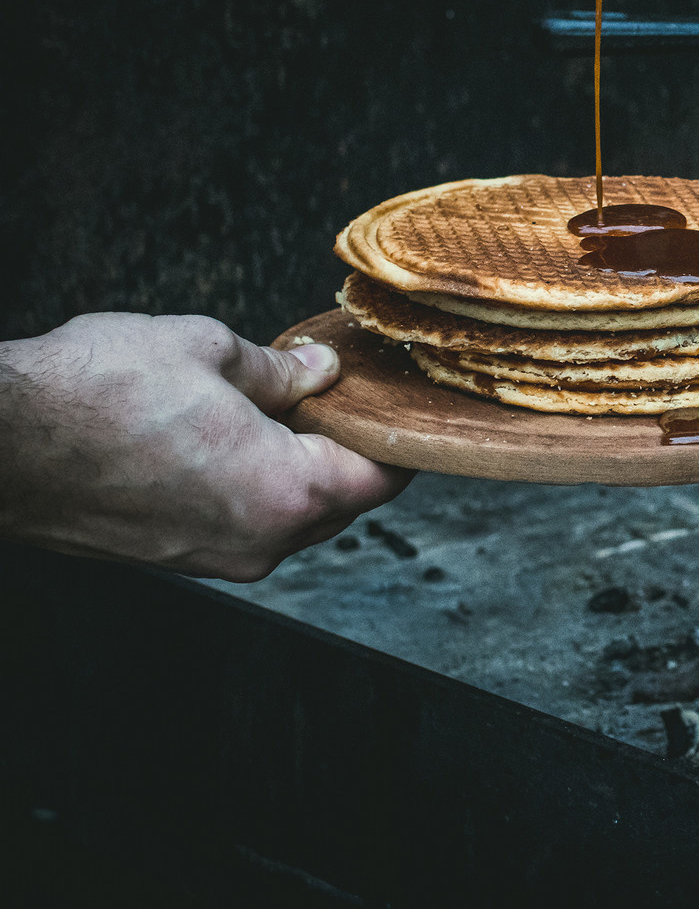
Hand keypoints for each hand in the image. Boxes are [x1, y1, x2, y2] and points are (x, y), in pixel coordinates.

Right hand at [0, 312, 411, 580]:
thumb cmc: (90, 396)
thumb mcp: (206, 351)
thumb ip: (279, 369)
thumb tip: (318, 371)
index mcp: (286, 494)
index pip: (382, 479)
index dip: (397, 437)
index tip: (394, 405)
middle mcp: (258, 543)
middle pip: (341, 503)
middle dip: (345, 451)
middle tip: (335, 396)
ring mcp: (212, 558)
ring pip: (289, 517)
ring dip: (295, 469)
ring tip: (273, 410)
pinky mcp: (171, 557)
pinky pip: (240, 524)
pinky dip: (251, 487)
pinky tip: (226, 439)